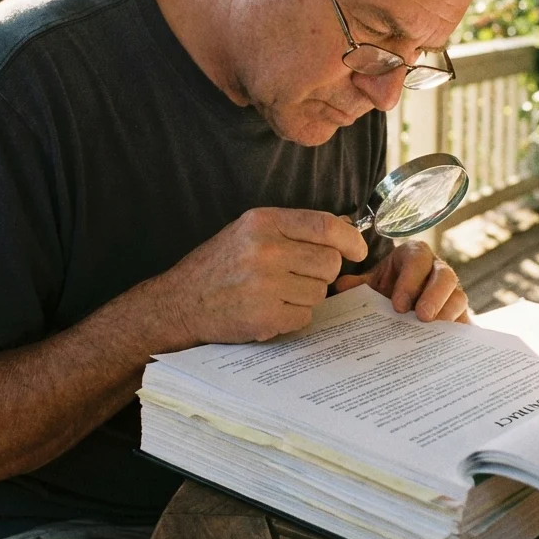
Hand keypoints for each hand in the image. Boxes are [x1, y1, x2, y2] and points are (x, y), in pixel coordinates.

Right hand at [162, 208, 367, 344]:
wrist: (181, 303)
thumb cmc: (219, 266)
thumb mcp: (249, 232)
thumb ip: (292, 229)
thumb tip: (344, 227)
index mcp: (262, 222)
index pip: (324, 225)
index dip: (350, 239)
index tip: (358, 250)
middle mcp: (264, 250)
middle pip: (329, 263)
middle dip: (323, 273)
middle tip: (300, 277)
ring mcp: (265, 285)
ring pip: (319, 292)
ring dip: (306, 296)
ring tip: (276, 293)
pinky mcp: (265, 316)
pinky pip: (304, 316)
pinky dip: (293, 316)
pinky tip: (269, 309)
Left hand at [332, 240, 467, 322]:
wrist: (403, 307)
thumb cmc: (387, 289)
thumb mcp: (372, 285)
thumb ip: (357, 286)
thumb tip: (341, 287)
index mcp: (414, 256)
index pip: (418, 258)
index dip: (410, 280)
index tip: (398, 305)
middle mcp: (437, 270)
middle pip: (445, 276)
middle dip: (434, 296)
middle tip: (421, 317)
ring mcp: (451, 292)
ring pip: (458, 297)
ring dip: (447, 313)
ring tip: (432, 332)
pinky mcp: (459, 314)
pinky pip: (463, 321)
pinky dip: (455, 333)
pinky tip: (443, 346)